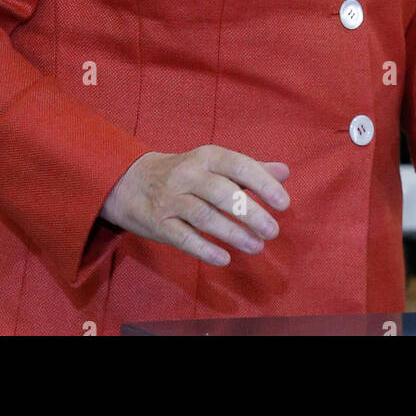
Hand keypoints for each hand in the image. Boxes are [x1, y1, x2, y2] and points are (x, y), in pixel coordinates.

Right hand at [99, 145, 288, 265]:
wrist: (131, 182)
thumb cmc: (185, 173)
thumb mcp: (214, 164)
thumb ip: (250, 169)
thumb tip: (285, 172)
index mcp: (206, 156)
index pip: (239, 165)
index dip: (263, 184)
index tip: (284, 203)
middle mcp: (188, 174)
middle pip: (222, 193)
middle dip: (250, 213)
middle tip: (272, 231)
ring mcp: (171, 199)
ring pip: (204, 216)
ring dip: (232, 233)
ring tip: (256, 246)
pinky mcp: (158, 223)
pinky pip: (183, 238)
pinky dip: (204, 250)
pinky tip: (224, 259)